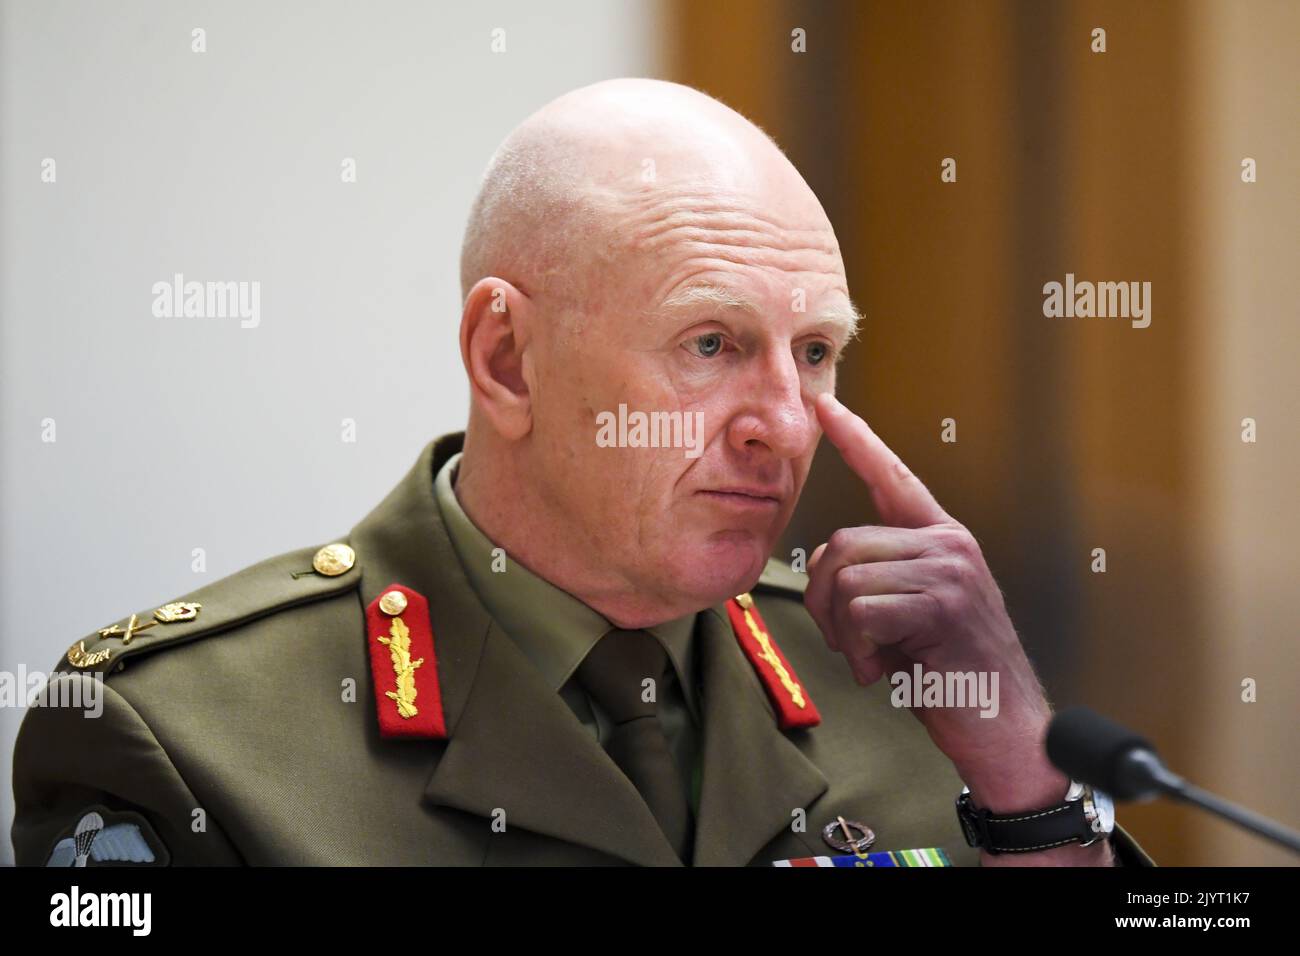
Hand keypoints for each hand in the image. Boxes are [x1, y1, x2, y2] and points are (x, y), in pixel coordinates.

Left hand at [805, 394, 1106, 863]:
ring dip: (842, 633)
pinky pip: (860, 611)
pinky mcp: (943, 603)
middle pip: (841, 546)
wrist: (1005, 728)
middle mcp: (949, 544)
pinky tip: (888, 672)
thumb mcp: (909, 614)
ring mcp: (950, 570)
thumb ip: (876, 576)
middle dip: (823, 603)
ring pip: (844, 580)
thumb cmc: (951, 675)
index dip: (856, 440)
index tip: (825, 404)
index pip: (892, 477)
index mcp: (942, 540)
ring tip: (877, 659)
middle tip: (853, 644)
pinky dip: (860, 651)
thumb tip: (826, 562)